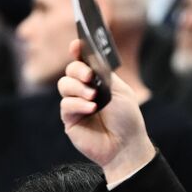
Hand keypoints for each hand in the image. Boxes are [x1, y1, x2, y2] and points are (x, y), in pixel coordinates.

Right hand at [57, 40, 155, 185]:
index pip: (83, 61)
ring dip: (78, 88)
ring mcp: (75, 104)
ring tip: (93, 96)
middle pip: (70, 71)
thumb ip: (104, 75)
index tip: (77, 45)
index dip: (78, 51)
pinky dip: (78, 104)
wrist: (126, 146)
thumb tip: (89, 62)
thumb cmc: (127, 119)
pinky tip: (91, 108)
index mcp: (98, 80)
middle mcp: (84, 90)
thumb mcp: (120, 91)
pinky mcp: (69, 119)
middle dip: (78, 70)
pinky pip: (66, 104)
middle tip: (89, 75)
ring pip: (64, 85)